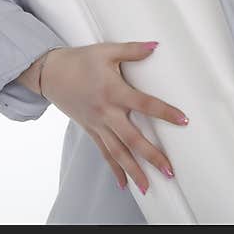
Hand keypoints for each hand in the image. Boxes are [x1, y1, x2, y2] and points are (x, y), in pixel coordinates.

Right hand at [30, 42, 187, 194]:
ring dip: (134, 170)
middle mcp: (106, 112)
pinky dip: (115, 169)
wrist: (50, 73)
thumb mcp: (106, 51)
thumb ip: (132, 50)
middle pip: (132, 138)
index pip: (144, 104)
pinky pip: (104, 153)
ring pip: (118, 152)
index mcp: (113, 91)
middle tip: (168, 169)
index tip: (183, 120)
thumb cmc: (79, 60)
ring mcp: (97, 124)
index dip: (165, 112)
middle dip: (151, 156)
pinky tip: (125, 183)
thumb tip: (155, 46)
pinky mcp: (90, 130)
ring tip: (148, 186)